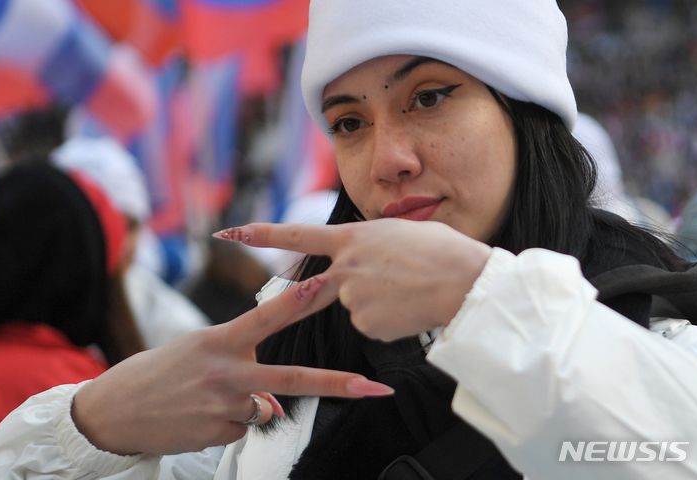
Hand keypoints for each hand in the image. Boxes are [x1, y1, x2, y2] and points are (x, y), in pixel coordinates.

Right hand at [72, 279, 392, 455]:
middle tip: (374, 387)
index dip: (302, 299)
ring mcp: (225, 408)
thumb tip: (275, 402)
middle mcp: (227, 374)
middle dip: (337, 384)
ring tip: (204, 398)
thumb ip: (240, 362)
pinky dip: (229, 422)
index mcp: (220, 341)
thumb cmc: (158, 372)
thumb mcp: (197, 349)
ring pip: (263, 408)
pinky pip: (243, 427)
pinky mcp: (220, 436)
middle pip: (293, 378)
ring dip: (245, 405)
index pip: (268, 315)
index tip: (330, 284)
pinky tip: (198, 416)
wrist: (113, 412)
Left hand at [215, 218, 490, 341]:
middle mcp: (345, 268)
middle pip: (315, 287)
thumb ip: (370, 243)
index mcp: (352, 238)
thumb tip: (364, 257)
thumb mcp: (399, 231)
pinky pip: (369, 324)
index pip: (297, 236)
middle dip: (316, 293)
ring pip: (353, 307)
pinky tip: (408, 309)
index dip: (260, 234)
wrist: (466, 282)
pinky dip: (386, 320)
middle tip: (352, 285)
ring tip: (409, 291)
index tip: (229, 231)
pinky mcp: (366, 325)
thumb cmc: (441, 250)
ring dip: (376, 303)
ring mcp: (353, 298)